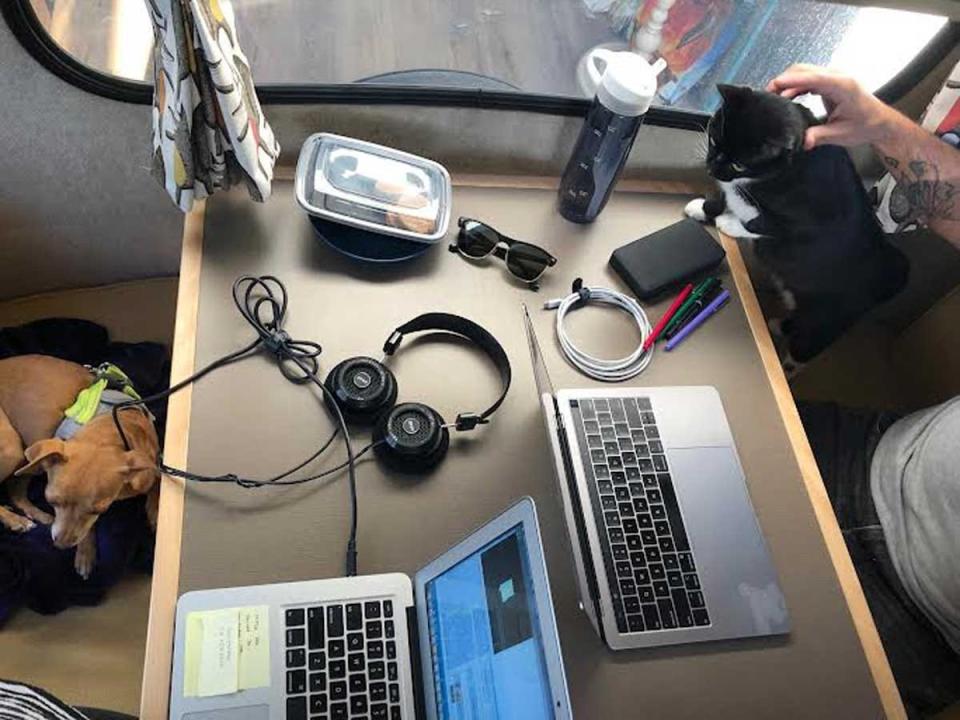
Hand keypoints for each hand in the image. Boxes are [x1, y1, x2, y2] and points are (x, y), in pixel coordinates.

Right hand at [767, 64, 898, 149]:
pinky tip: (786, 97)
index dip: (794, 80)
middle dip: (784, 79)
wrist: (879, 122)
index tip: (776, 84)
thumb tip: (803, 141)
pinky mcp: (829, 82)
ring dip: (787, 82)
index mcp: (844, 86)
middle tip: (767, 94)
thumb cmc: (865, 125)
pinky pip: (807, 78)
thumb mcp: (841, 134)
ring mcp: (833, 77)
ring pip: (804, 72)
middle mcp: (838, 77)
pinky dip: (794, 85)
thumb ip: (820, 136)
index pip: (815, 78)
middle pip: (805, 70)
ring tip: (773, 97)